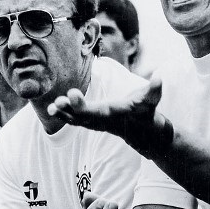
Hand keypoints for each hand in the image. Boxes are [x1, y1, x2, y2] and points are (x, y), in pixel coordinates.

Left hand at [48, 75, 169, 155]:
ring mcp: (95, 122)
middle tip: (57, 101)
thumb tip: (159, 77)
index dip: (81, 105)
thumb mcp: (151, 101)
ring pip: (76, 119)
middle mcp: (101, 120)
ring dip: (63, 113)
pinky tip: (52, 108)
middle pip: (81, 116)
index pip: (94, 111)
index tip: (71, 93)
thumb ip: (154, 90)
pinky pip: (75, 119)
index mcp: (111, 113)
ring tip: (51, 106)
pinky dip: (63, 114)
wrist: (143, 131)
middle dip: (69, 109)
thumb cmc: (145, 112)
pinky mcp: (92, 121)